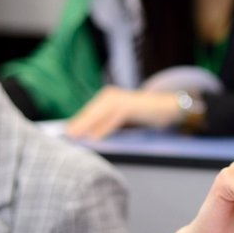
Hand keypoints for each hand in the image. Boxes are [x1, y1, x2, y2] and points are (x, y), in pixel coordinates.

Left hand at [66, 87, 181, 138]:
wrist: (167, 106)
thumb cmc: (143, 115)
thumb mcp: (122, 120)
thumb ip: (107, 124)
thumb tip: (89, 137)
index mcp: (106, 99)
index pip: (88, 112)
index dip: (77, 123)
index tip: (65, 134)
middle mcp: (110, 95)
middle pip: (90, 112)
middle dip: (78, 125)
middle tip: (67, 137)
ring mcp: (120, 98)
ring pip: (99, 113)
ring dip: (86, 126)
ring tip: (76, 136)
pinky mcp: (130, 104)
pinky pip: (114, 117)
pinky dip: (104, 127)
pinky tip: (95, 136)